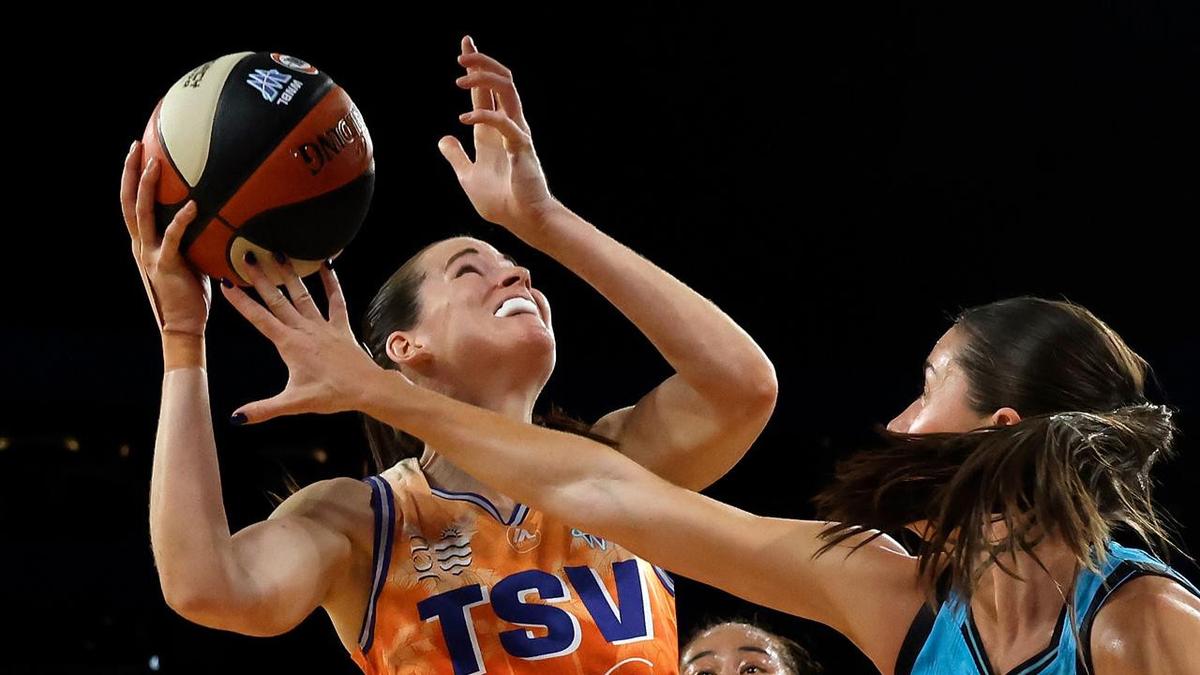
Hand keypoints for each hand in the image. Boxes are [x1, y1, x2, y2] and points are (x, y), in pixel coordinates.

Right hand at [121, 141, 209, 335]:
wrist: (183, 324)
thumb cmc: (190, 292)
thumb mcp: (188, 258)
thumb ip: (190, 238)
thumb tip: (212, 216)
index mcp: (143, 243)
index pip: (132, 204)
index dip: (130, 178)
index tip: (137, 152)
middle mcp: (140, 245)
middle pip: (128, 201)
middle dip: (130, 172)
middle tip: (136, 145)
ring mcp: (150, 255)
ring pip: (142, 214)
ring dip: (146, 188)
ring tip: (154, 164)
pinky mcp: (165, 266)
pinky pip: (172, 237)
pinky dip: (181, 219)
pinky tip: (193, 204)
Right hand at [219, 255, 384, 423]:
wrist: (367, 389)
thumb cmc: (332, 395)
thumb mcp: (294, 403)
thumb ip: (263, 409)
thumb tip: (235, 418)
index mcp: (290, 344)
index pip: (259, 319)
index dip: (241, 301)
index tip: (226, 282)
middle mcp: (304, 329)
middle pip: (277, 299)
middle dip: (260, 277)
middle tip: (247, 256)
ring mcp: (323, 326)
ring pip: (302, 295)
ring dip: (289, 274)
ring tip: (278, 252)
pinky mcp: (341, 327)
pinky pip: (336, 301)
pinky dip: (332, 283)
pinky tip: (326, 265)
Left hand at [438, 36, 561, 244]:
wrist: (523, 220)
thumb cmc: (502, 202)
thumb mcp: (468, 176)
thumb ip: (457, 156)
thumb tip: (444, 139)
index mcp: (494, 131)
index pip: (485, 91)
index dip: (476, 68)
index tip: (464, 45)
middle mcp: (508, 125)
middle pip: (500, 82)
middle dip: (481, 64)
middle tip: (461, 55)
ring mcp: (517, 134)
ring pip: (507, 92)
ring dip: (484, 80)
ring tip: (461, 78)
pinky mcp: (521, 146)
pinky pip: (504, 123)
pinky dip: (483, 117)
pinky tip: (463, 121)